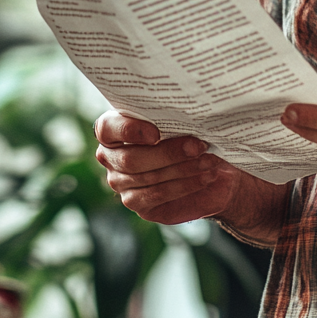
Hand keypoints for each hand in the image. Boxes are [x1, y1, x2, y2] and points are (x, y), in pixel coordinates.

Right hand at [94, 110, 240, 223]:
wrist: (206, 163)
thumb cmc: (187, 132)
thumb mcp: (180, 119)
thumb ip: (173, 116)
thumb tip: (189, 114)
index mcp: (112, 128)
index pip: (107, 128)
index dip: (128, 130)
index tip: (156, 133)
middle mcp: (110, 157)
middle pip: (131, 159)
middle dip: (169, 153)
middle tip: (199, 146)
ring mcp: (120, 183)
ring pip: (149, 177)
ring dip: (184, 168)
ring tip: (209, 160)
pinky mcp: (137, 203)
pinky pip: (159, 194)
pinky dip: (186, 184)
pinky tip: (206, 176)